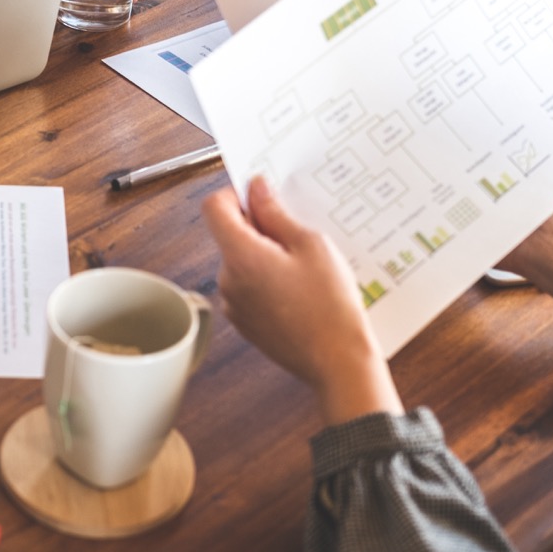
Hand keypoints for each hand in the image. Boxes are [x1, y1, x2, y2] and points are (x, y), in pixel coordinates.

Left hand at [203, 176, 402, 424]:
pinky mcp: (244, 321)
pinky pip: (247, 286)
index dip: (235, 195)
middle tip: (297, 236)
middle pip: (229, 235)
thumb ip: (276, 213)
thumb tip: (256, 189)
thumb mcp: (311, 245)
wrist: (338, 362)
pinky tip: (298, 289)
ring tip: (303, 269)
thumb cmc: (330, 307)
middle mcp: (228, 280)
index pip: (214, 208)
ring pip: (240, 261)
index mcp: (241, 256)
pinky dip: (266, 280)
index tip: (261, 197)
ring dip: (264, 255)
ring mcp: (234, 304)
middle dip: (258, 228)